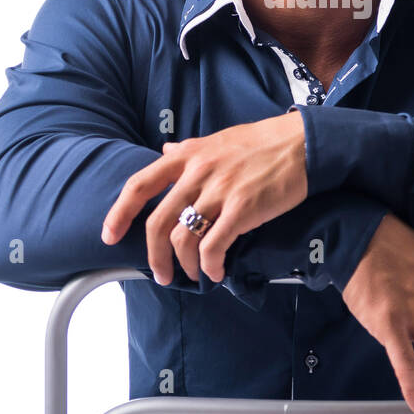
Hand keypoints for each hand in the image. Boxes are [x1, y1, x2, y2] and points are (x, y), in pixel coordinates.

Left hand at [100, 112, 307, 284]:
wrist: (304, 143)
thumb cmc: (262, 142)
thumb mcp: (218, 139)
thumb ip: (188, 149)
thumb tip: (165, 150)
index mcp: (188, 154)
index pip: (139, 184)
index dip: (119, 213)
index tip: (109, 236)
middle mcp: (198, 171)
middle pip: (158, 222)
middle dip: (154, 256)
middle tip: (161, 274)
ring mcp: (220, 190)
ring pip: (183, 239)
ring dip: (184, 266)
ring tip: (195, 274)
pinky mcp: (243, 208)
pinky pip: (214, 247)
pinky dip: (211, 266)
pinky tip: (217, 272)